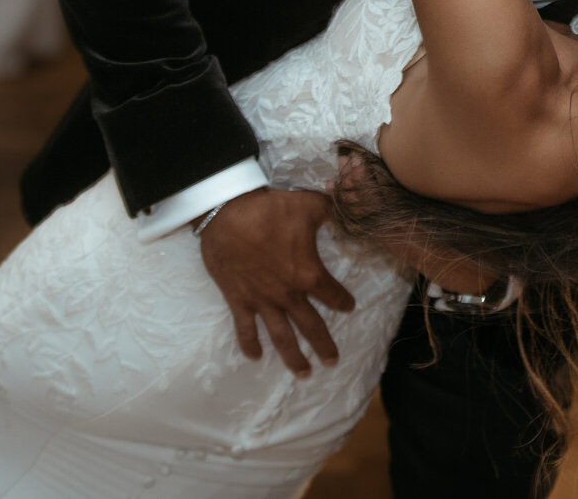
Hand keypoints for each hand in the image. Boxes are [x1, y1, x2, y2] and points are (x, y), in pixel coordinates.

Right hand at [197, 187, 355, 376]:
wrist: (227, 213)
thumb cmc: (271, 209)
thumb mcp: (311, 205)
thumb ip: (333, 211)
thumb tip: (348, 209)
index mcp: (309, 274)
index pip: (333, 295)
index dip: (344, 302)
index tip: (350, 307)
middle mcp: (288, 294)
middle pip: (311, 326)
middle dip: (324, 345)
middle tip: (333, 361)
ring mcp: (262, 301)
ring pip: (282, 336)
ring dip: (293, 356)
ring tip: (304, 372)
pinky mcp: (238, 300)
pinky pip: (245, 328)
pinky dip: (250, 344)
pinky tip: (255, 357)